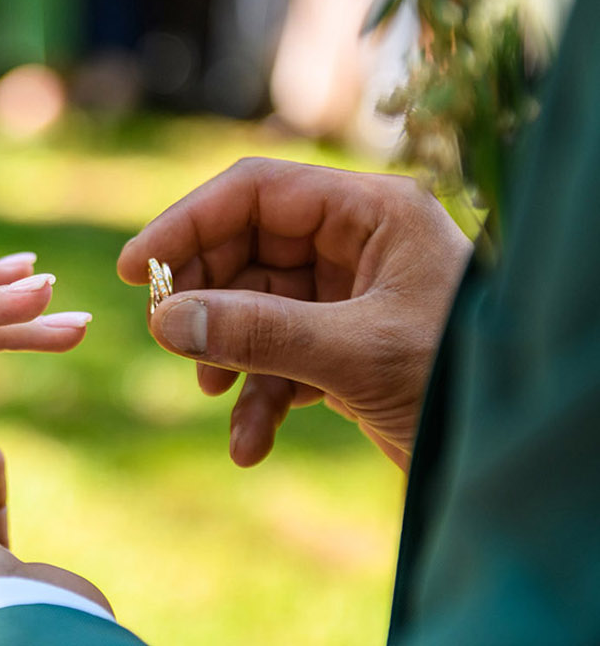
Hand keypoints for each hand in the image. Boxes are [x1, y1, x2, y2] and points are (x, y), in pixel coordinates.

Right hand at [118, 158, 471, 468]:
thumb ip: (257, 332)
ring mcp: (348, 299)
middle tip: (169, 338)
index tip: (137, 270)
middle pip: (245, 248)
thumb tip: (166, 321)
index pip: (257, 192)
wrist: (517, 462)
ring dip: (228, 357)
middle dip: (206, 299)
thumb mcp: (355, 354)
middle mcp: (357, 245)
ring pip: (254, 310)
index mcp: (371, 213)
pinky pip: (278, 359)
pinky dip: (257, 399)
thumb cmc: (461, 382)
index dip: (189, 223)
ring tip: (214, 393)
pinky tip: (250, 444)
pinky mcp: (344, 350)